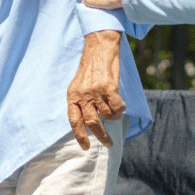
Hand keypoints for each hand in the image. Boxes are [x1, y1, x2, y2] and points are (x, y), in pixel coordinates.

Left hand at [67, 30, 124, 148]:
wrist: (99, 48)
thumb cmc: (91, 68)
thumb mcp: (79, 85)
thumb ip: (81, 102)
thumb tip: (88, 123)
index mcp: (72, 95)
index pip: (74, 120)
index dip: (79, 135)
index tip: (85, 146)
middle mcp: (82, 95)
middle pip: (92, 122)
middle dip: (101, 136)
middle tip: (109, 144)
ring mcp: (96, 91)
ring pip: (108, 115)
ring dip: (114, 118)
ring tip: (117, 113)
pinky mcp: (109, 87)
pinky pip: (117, 107)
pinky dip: (121, 110)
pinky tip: (121, 106)